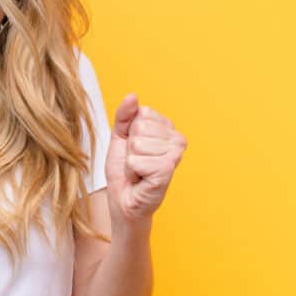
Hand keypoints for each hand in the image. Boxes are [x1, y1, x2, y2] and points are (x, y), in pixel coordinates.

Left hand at [105, 93, 186, 227]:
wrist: (124, 200)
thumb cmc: (124, 170)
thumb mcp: (119, 136)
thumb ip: (125, 115)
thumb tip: (133, 96)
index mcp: (167, 127)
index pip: (143, 112)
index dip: (130, 132)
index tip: (134, 148)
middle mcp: (176, 139)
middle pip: (140, 127)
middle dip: (130, 147)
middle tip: (136, 162)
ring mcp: (174, 155)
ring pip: (138, 144)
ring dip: (131, 161)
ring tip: (139, 171)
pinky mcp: (167, 170)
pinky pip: (136, 161)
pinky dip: (132, 172)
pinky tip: (141, 179)